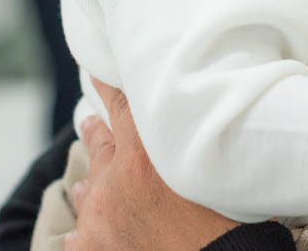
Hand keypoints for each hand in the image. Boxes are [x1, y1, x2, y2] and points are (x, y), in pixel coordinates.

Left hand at [64, 77, 241, 250]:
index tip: (97, 73)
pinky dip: (86, 227)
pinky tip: (87, 229)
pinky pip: (79, 234)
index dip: (108, 86)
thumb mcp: (215, 171)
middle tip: (90, 123)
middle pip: (99, 146)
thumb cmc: (229, 226)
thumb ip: (192, 143)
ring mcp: (97, 222)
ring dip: (92, 182)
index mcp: (142, 158)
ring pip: (87, 190)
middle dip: (97, 133)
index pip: (120, 107)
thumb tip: (195, 121)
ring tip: (87, 181)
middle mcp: (112, 186)